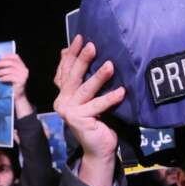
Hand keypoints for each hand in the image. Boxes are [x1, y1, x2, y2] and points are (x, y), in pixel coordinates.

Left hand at [0, 53, 28, 99]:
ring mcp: (23, 76)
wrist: (18, 97)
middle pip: (12, 62)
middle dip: (2, 63)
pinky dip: (4, 77)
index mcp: (22, 66)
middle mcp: (24, 70)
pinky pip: (11, 77)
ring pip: (10, 70)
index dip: (7, 56)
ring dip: (1, 71)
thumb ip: (6, 68)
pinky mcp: (21, 82)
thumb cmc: (11, 85)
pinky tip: (0, 79)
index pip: (16, 57)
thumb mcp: (10, 74)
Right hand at [53, 35, 125, 185]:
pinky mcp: (79, 120)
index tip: (81, 37)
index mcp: (63, 94)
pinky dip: (110, 98)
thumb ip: (79, 77)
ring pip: (85, 89)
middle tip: (93, 45)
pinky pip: (98, 106)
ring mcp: (69, 111)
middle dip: (83, 60)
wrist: (99, 148)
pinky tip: (122, 91)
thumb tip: (65, 50)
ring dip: (98, 77)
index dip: (72, 54)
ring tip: (110, 65)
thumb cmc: (98, 120)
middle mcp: (62, 101)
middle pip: (73, 77)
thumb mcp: (88, 96)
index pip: (65, 70)